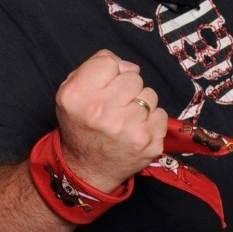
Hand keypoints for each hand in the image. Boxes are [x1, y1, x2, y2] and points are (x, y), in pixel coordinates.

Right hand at [55, 50, 166, 192]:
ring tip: (125, 119)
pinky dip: (151, 121)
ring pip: (150, 95)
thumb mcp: (71, 91)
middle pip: (133, 77)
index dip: (108, 73)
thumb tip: (129, 66)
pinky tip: (136, 130)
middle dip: (126, 89)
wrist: (87, 169)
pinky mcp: (149, 142)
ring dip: (140, 105)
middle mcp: (101, 111)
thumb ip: (95, 66)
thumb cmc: (81, 125)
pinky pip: (161, 114)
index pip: (108, 62)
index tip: (103, 87)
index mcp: (77, 95)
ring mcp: (128, 128)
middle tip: (115, 106)